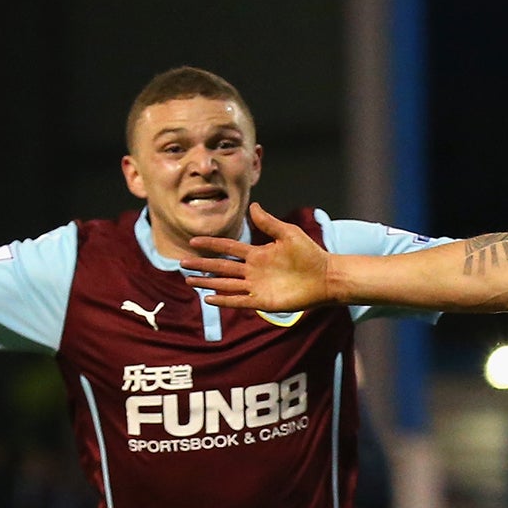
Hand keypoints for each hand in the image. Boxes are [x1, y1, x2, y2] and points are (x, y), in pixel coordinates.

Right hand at [187, 203, 335, 310]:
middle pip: (221, 267)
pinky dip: (224, 299)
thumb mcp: (288, 234)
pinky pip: (239, 300)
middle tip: (182, 263)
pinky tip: (209, 298)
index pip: (228, 248)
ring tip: (189, 281)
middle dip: (202, 265)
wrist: (325, 277)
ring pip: (226, 284)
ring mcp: (256, 286)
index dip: (211, 245)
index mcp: (257, 253)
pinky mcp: (263, 301)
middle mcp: (253, 270)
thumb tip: (252, 206)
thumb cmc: (310, 254)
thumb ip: (268, 223)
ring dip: (208, 282)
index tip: (193, 242)